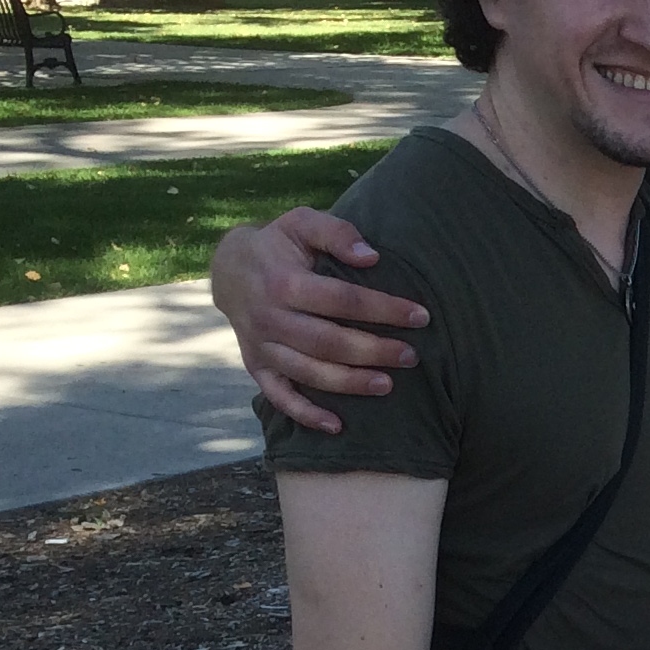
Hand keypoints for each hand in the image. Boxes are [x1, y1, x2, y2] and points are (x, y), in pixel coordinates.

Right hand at [212, 208, 430, 434]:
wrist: (229, 270)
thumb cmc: (278, 246)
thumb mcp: (301, 223)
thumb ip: (336, 232)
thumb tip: (371, 255)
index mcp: (284, 282)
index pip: (342, 300)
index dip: (384, 308)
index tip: (421, 316)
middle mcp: (270, 318)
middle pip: (328, 342)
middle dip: (374, 351)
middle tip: (411, 356)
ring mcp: (261, 346)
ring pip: (309, 373)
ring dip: (349, 384)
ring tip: (388, 386)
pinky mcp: (257, 367)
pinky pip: (279, 397)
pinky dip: (305, 415)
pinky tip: (337, 426)